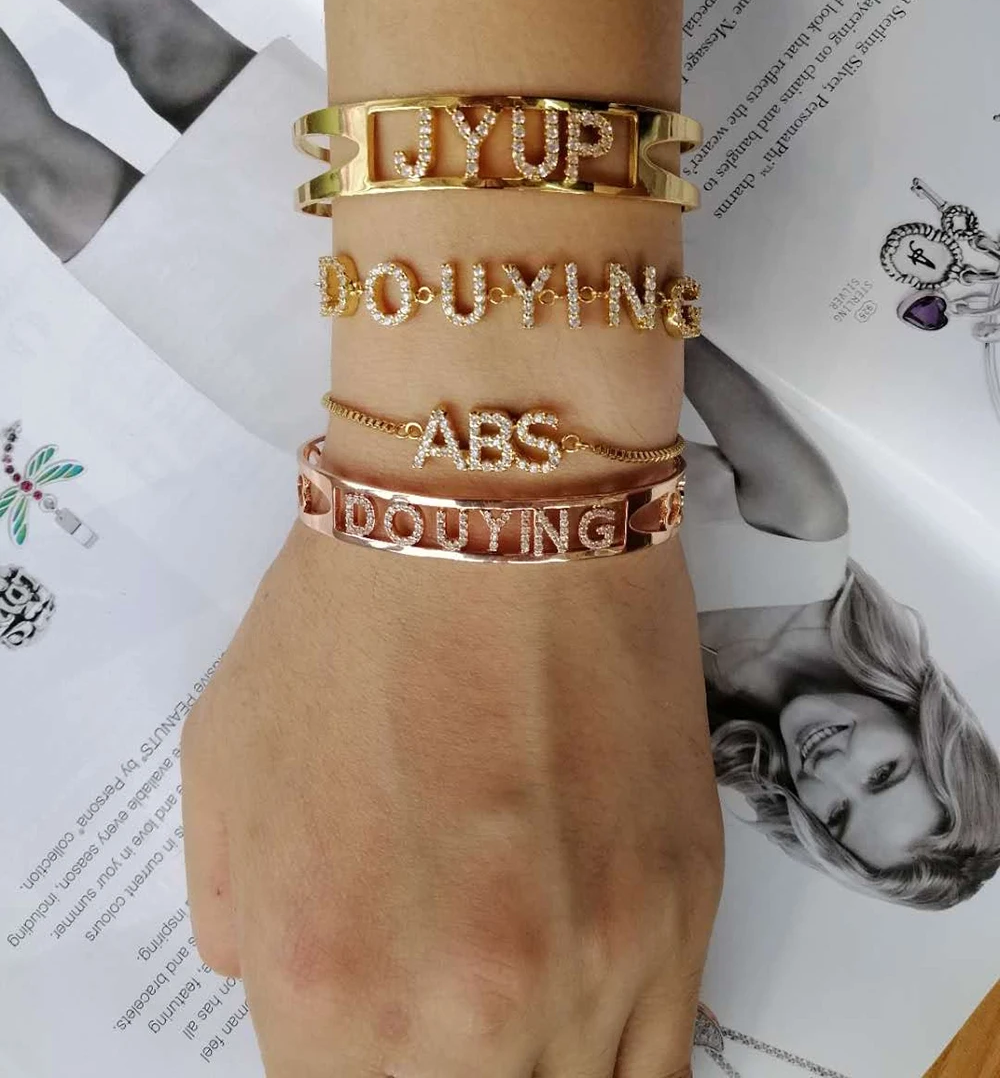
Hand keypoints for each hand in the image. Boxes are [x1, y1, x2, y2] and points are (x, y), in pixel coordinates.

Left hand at [181, 522, 722, 1076]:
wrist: (503, 509)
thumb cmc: (352, 616)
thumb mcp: (224, 761)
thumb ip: (232, 912)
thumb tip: (266, 976)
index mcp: (327, 982)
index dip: (346, 1071)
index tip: (363, 1031)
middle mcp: (467, 1010)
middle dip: (432, 1074)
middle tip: (432, 1006)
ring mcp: (594, 967)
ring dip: (528, 1072)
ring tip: (508, 1009)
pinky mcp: (685, 909)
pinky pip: (663, 1058)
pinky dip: (611, 1054)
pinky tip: (582, 1004)